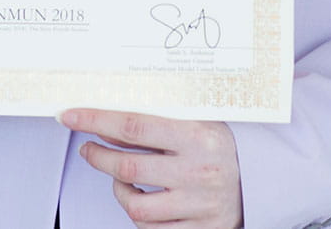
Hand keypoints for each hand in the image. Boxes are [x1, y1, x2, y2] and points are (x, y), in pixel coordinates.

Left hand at [59, 108, 242, 227]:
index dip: (95, 120)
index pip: (133, 126)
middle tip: (87, 148)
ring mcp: (200, 205)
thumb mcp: (194, 119)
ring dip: (118, 189)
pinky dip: (139, 214)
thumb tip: (104, 118)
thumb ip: (155, 117)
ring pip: (136, 206)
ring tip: (120, 176)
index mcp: (197, 136)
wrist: (261, 177)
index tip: (69, 116)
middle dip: (97, 156)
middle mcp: (199, 171)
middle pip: (128, 166)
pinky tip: (141, 197)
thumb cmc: (219, 144)